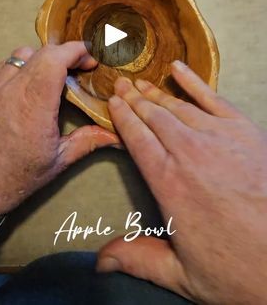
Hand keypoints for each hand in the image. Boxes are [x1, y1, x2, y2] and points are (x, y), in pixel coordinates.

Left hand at [0, 42, 118, 214]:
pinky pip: (6, 64)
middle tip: (79, 67)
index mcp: (35, 105)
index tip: (90, 60)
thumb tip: (117, 136)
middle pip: (43, 52)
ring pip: (23, 53)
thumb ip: (89, 141)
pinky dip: (24, 65)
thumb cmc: (15, 176)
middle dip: (66, 53)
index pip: (55, 58)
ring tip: (54, 75)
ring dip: (43, 58)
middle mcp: (13, 90)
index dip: (76, 51)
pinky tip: (32, 84)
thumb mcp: (58, 161)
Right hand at [97, 61, 266, 304]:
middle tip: (121, 83)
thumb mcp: (182, 275)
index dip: (122, 117)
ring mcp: (218, 137)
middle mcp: (188, 152)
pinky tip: (179, 69)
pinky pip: (213, 98)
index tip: (112, 102)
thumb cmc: (237, 268)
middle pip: (153, 117)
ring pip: (178, 106)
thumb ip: (138, 259)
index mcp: (168, 182)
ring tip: (142, 82)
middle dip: (134, 98)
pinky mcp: (244, 131)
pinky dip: (194, 82)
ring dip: (157, 93)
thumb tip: (99, 261)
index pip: (136, 138)